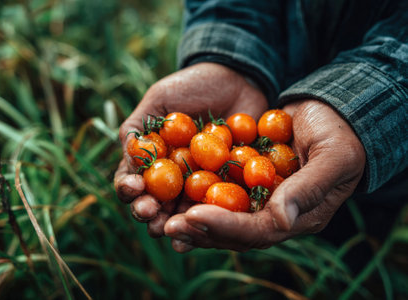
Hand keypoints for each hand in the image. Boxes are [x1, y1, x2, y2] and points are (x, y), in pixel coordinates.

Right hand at [114, 62, 267, 236]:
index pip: (130, 180)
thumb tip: (127, 157)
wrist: (238, 79)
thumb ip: (138, 126)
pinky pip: (218, 208)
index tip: (134, 185)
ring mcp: (199, 185)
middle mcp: (171, 178)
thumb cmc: (193, 86)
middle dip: (147, 212)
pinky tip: (207, 228)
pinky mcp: (226, 187)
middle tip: (149, 212)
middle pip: (153, 204)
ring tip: (171, 228)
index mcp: (150, 160)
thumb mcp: (160, 99)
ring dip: (174, 224)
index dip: (127, 187)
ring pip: (182, 213)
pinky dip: (212, 220)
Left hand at [164, 100, 365, 251]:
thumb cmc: (340, 135)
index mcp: (298, 218)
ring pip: (220, 215)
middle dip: (199, 229)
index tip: (193, 216)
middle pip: (233, 231)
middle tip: (165, 225)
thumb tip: (279, 222)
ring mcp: (259, 198)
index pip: (257, 231)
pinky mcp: (246, 180)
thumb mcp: (333, 158)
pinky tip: (170, 189)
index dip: (225, 226)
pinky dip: (195, 192)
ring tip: (159, 215)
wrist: (333, 112)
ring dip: (190, 216)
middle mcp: (274, 215)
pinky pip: (217, 190)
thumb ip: (307, 190)